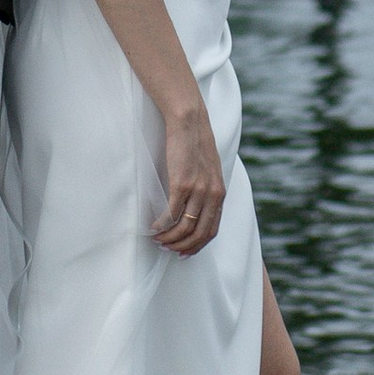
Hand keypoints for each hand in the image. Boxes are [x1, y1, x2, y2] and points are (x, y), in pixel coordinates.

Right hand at [153, 100, 224, 253]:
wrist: (190, 121)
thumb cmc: (195, 143)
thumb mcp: (209, 170)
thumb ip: (207, 189)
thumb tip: (196, 207)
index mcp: (220, 193)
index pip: (212, 230)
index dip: (197, 246)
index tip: (184, 253)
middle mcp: (212, 195)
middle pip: (199, 233)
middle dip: (182, 247)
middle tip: (167, 250)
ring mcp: (198, 190)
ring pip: (184, 227)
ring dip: (169, 238)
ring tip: (157, 239)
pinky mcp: (182, 183)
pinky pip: (171, 213)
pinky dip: (161, 225)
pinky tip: (153, 227)